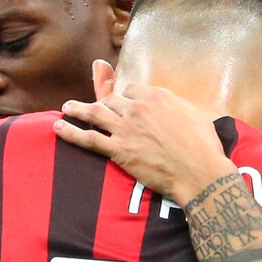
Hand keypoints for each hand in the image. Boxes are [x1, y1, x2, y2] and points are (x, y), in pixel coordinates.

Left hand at [54, 59, 238, 206]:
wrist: (199, 171)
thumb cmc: (203, 146)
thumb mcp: (194, 113)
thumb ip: (176, 104)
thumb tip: (171, 104)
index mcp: (157, 95)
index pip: (131, 89)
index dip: (126, 96)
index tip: (123, 103)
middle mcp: (138, 108)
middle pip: (111, 99)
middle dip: (101, 102)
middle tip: (92, 107)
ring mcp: (125, 128)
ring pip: (94, 113)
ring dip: (76, 109)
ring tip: (66, 108)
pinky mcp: (118, 150)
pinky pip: (87, 138)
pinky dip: (69, 132)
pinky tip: (58, 127)